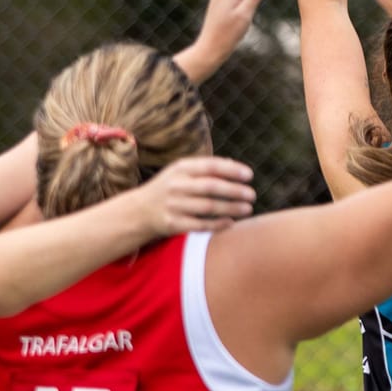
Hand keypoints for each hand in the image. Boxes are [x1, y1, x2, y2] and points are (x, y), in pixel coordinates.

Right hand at [135, 157, 256, 237]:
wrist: (139, 211)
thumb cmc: (169, 188)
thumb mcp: (181, 172)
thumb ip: (206, 168)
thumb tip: (236, 166)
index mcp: (181, 168)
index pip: (210, 166)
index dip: (232, 170)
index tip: (249, 175)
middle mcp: (176, 185)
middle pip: (211, 187)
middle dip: (235, 191)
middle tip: (252, 194)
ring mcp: (173, 205)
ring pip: (208, 207)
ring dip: (231, 208)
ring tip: (248, 208)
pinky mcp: (172, 224)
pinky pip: (200, 224)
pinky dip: (218, 224)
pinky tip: (231, 222)